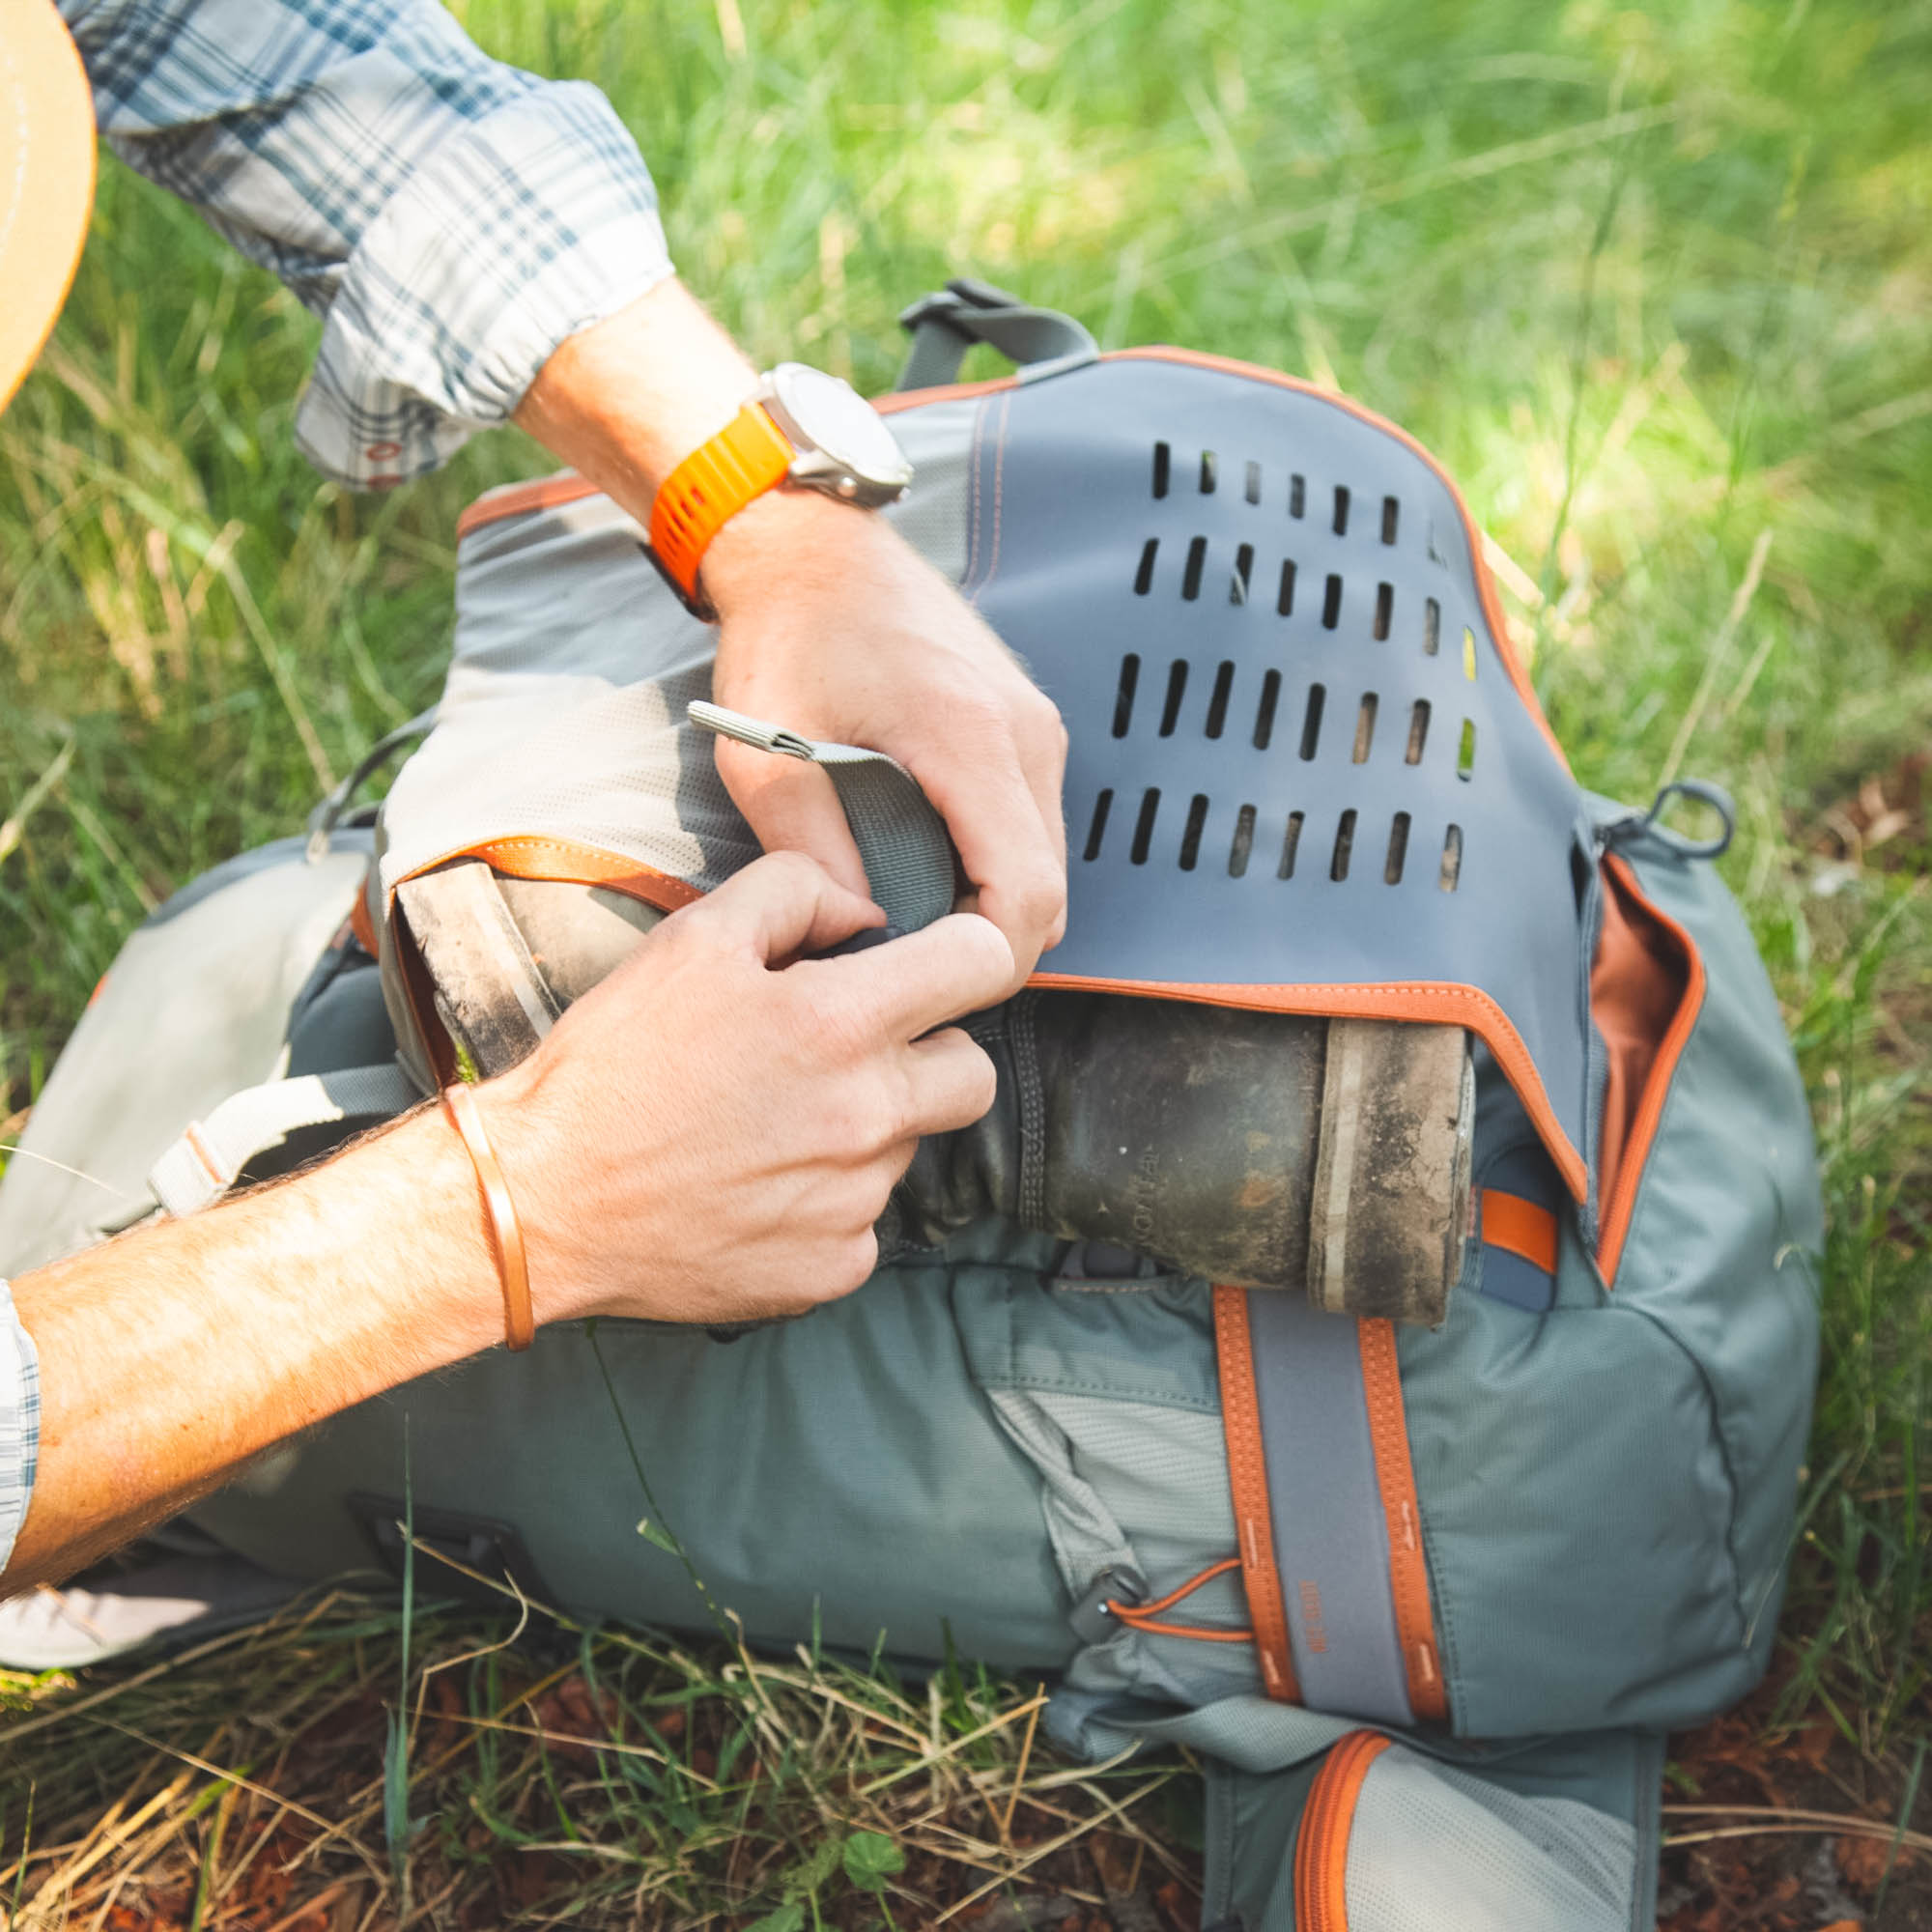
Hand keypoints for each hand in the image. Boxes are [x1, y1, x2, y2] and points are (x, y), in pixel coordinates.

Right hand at [483, 851, 1011, 1325]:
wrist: (543, 1198)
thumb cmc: (613, 1063)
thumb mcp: (693, 938)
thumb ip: (798, 893)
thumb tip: (867, 915)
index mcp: (840, 1025)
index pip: (983, 965)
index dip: (968, 954)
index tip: (941, 965)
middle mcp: (866, 1118)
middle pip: (974, 1074)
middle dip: (932, 1054)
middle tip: (853, 1054)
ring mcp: (855, 1203)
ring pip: (909, 1149)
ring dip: (866, 1131)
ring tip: (773, 1124)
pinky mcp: (832, 1269)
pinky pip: (866, 1223)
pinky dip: (828, 1204)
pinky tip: (760, 1187)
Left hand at [702, 491, 1068, 988]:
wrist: (812, 547)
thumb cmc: (783, 639)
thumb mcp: (765, 761)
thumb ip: (814, 855)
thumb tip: (864, 936)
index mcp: (969, 740)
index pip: (1027, 894)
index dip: (989, 962)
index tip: (928, 983)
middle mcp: (1025, 733)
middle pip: (1048, 889)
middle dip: (990, 944)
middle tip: (909, 966)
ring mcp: (1035, 725)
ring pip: (1045, 859)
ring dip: (992, 903)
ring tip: (910, 913)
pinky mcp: (1026, 723)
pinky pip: (1032, 822)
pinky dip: (993, 860)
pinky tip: (925, 861)